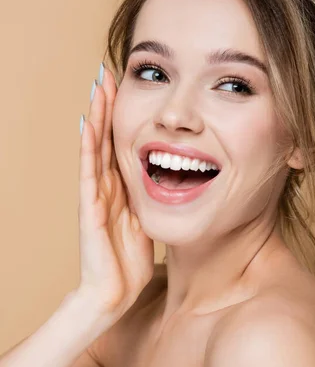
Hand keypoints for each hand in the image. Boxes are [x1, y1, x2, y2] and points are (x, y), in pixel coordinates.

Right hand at [77, 63, 154, 321]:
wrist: (114, 294)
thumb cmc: (131, 260)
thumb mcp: (148, 219)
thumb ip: (155, 199)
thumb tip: (175, 180)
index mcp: (122, 187)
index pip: (120, 142)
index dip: (122, 115)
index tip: (127, 86)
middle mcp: (107, 185)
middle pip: (106, 136)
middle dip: (107, 105)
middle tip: (108, 72)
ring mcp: (96, 194)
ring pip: (96, 146)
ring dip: (98, 115)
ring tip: (98, 85)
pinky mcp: (91, 208)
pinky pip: (90, 171)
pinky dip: (89, 147)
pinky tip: (88, 122)